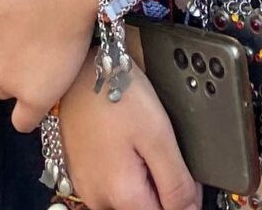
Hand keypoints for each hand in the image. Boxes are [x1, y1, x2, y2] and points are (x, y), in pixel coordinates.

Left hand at [0, 0, 96, 133]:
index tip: (15, 5)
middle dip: (3, 44)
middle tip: (32, 25)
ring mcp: (5, 76)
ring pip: (1, 85)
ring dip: (13, 76)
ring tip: (40, 58)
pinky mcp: (34, 94)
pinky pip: (24, 119)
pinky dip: (28, 112)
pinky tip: (37, 100)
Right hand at [56, 42, 200, 209]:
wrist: (78, 65)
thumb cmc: (115, 91)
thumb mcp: (158, 135)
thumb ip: (177, 182)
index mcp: (122, 194)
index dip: (183, 197)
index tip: (180, 168)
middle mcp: (98, 197)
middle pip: (145, 207)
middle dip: (160, 187)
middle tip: (158, 148)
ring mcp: (86, 185)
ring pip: (128, 197)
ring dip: (141, 179)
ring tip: (138, 141)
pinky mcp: (79, 171)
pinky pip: (109, 184)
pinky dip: (123, 171)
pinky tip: (124, 143)